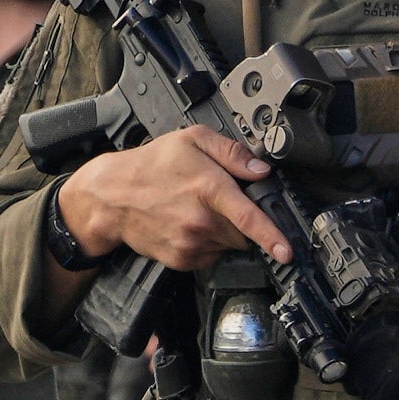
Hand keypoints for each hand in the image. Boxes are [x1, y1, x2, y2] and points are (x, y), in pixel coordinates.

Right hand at [52, 126, 292, 276]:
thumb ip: (231, 152)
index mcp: (208, 189)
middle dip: (240, 220)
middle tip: (216, 201)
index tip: (286, 251)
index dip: (271, 236)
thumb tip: (261, 168)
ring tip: (197, 210)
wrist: (112, 196)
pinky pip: (210, 256)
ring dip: (223, 232)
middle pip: (243, 232)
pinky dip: (207, 243)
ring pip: (228, 245)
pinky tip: (188, 224)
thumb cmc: (151, 165)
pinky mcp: (181, 259)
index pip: (248, 217)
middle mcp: (200, 220)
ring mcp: (190, 243)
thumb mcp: (192, 140)